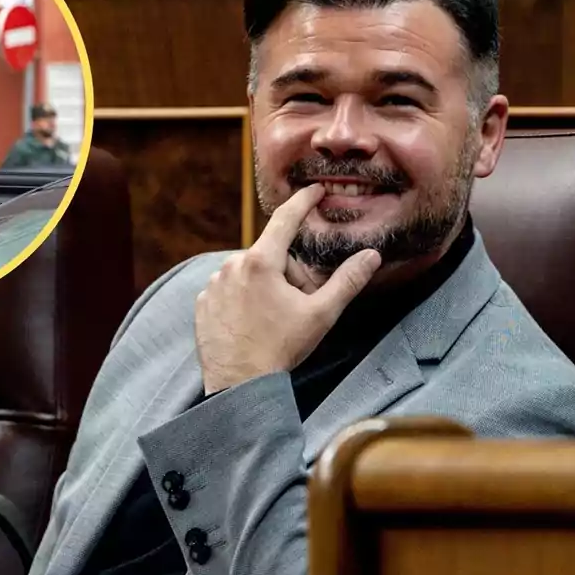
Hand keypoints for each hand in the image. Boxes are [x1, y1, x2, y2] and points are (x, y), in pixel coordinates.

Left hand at [194, 184, 381, 394]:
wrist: (238, 385)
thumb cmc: (280, 349)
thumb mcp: (321, 315)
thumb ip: (347, 281)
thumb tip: (371, 256)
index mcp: (261, 262)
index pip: (285, 219)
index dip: (303, 201)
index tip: (314, 190)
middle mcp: (232, 265)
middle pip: (269, 255)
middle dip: (287, 272)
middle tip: (298, 303)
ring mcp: (213, 284)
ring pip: (247, 272)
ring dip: (264, 285)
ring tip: (273, 320)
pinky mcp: (202, 302)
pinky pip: (228, 289)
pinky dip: (242, 298)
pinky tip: (252, 323)